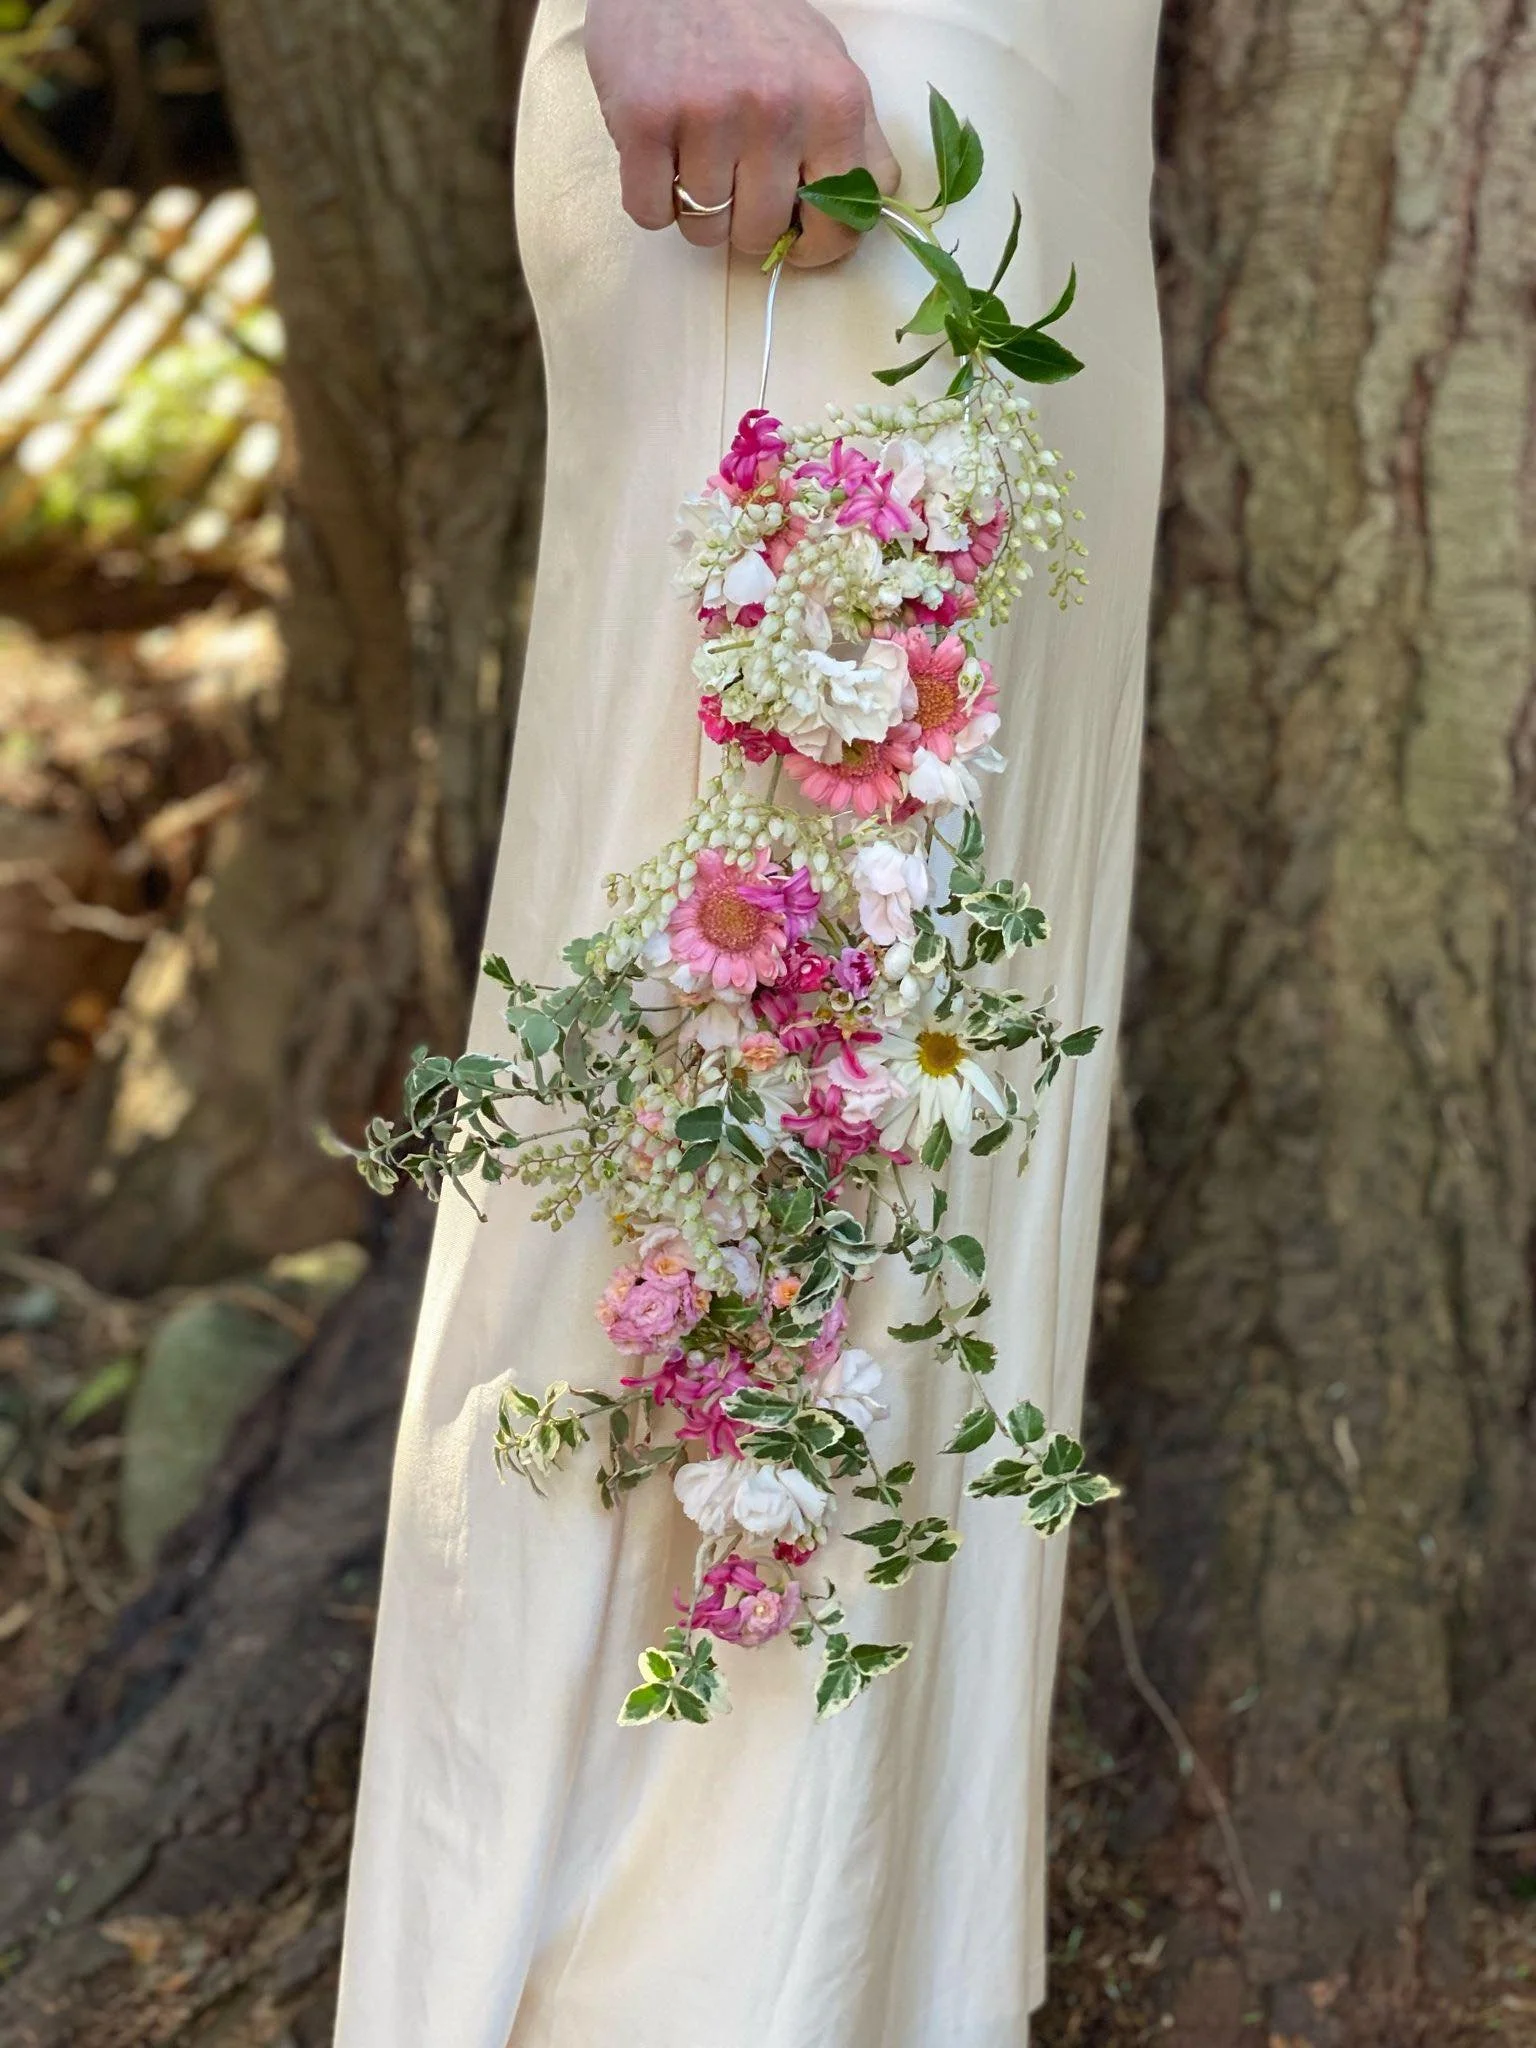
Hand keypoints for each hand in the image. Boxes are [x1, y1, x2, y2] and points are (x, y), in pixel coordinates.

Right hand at [585, 0, 899, 266]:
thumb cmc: (753, 19)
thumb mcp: (826, 64)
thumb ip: (853, 141)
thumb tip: (861, 215)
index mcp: (835, 101)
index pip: (842, 224)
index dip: (816, 247)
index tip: (795, 238)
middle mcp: (777, 110)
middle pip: (761, 234)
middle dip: (744, 221)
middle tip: (732, 176)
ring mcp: (708, 115)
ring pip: (705, 230)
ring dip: (695, 208)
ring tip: (693, 154)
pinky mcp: (644, 120)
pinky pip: (650, 213)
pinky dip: (650, 199)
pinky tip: (658, 156)